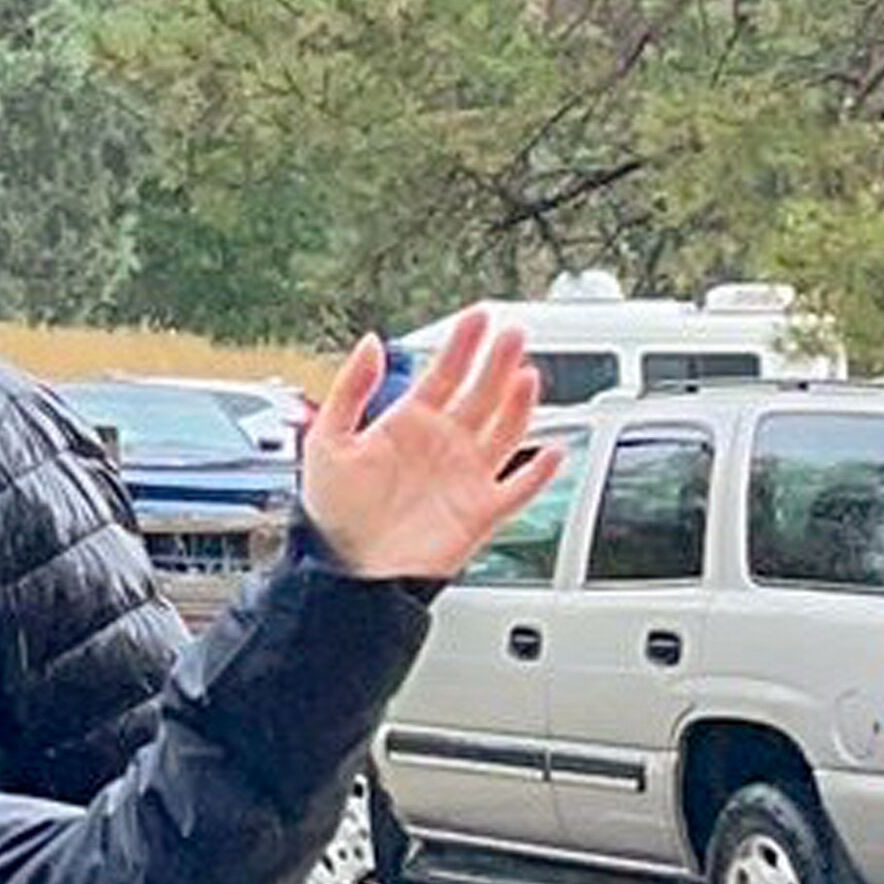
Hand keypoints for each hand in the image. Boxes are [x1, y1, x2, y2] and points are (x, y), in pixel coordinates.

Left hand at [292, 312, 558, 581]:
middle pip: (481, 394)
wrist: (347, 568)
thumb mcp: (328, 438)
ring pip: (505, 431)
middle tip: (514, 333)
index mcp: (408, 423)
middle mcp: (442, 445)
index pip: (443, 373)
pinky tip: (555, 450)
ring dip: (518, 405)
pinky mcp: (480, 511)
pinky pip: (519, 488)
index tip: (478, 315)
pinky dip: (539, 472)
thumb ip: (351, 388)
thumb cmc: (333, 509)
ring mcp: (465, 476)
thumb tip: (371, 342)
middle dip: (497, 363)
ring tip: (528, 374)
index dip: (462, 344)